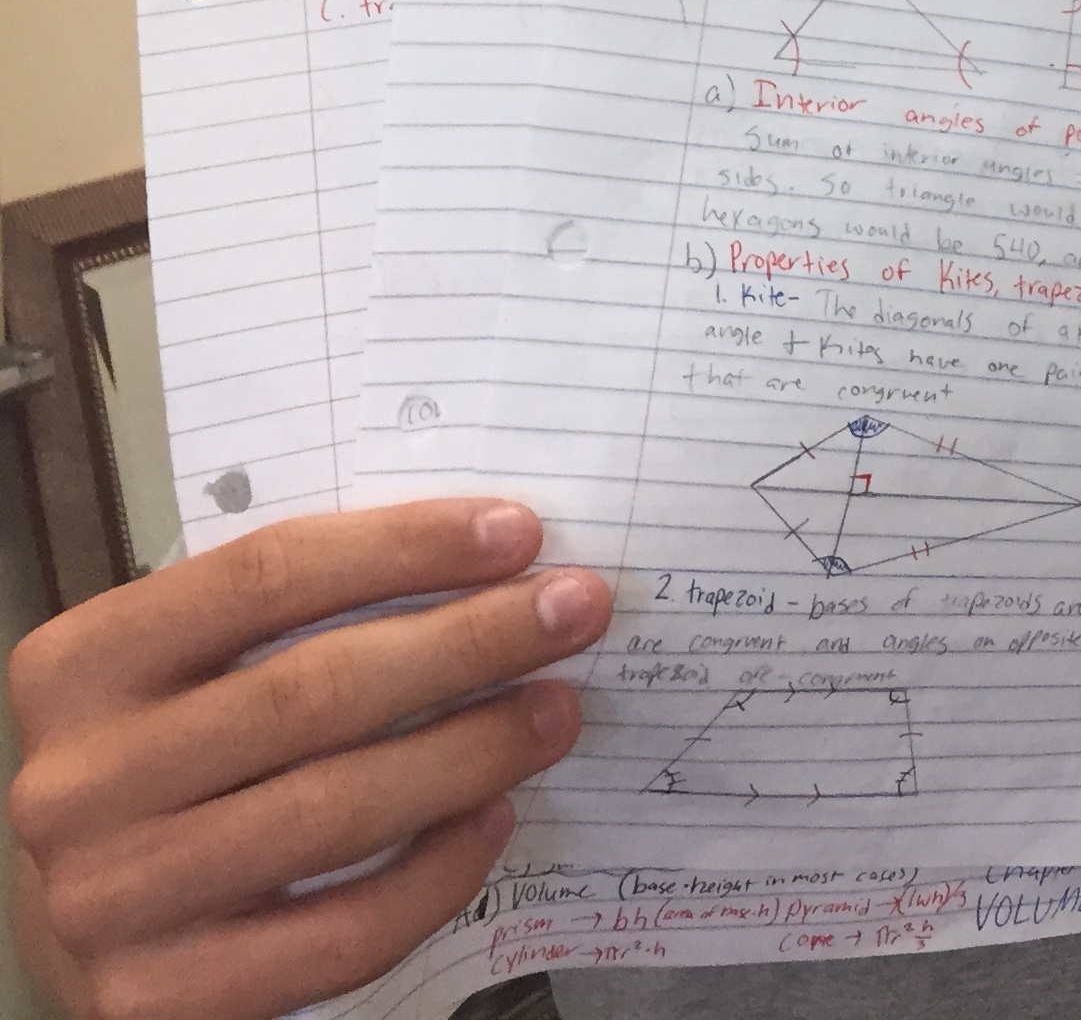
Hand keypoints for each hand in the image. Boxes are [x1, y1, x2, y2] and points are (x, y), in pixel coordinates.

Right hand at [8, 500, 612, 1019]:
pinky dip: (437, 873)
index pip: (265, 576)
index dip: (406, 548)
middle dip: (469, 642)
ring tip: (557, 711)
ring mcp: (111, 899)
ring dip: (473, 749)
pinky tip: (495, 819)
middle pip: (312, 691)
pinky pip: (342, 930)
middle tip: (574, 612)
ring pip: (333, 809)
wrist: (84, 927)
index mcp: (81, 669)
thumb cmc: (169, 774)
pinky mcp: (163, 998)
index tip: (520, 534)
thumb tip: (490, 568)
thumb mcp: (191, 678)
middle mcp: (79, 784)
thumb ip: (296, 621)